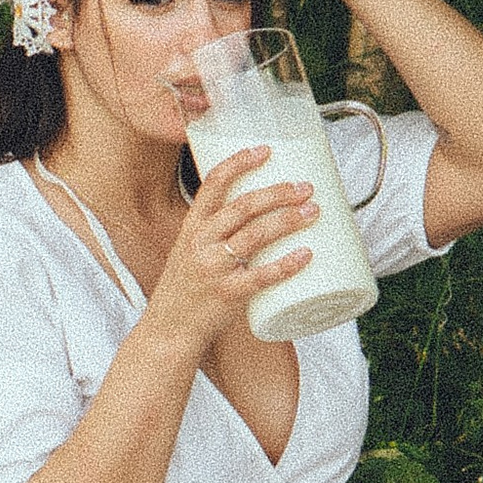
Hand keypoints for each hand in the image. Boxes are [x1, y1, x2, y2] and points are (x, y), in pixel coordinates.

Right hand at [145, 144, 315, 357]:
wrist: (168, 332)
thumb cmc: (186, 291)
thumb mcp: (192, 252)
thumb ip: (220, 234)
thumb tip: (264, 214)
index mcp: (192, 227)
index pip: (213, 183)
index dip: (240, 162)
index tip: (265, 150)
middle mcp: (200, 243)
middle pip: (244, 206)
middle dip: (279, 192)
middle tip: (306, 187)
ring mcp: (213, 268)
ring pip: (256, 235)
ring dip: (288, 220)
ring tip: (313, 212)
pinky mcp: (227, 295)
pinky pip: (261, 276)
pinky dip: (286, 265)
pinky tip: (306, 255)